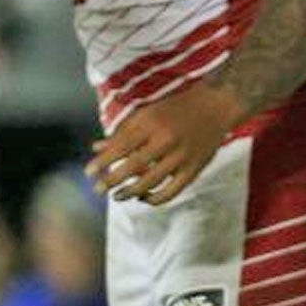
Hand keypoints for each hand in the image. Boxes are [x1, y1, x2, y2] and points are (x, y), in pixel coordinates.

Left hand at [87, 77, 240, 203]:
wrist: (216, 106)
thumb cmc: (176, 108)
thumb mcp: (147, 113)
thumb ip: (122, 132)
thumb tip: (95, 147)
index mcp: (151, 122)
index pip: (121, 146)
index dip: (103, 161)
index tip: (88, 172)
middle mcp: (166, 139)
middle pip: (133, 166)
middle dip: (112, 180)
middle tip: (97, 189)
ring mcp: (181, 156)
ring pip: (151, 182)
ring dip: (130, 192)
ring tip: (117, 196)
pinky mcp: (194, 169)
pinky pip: (172, 191)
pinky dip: (155, 199)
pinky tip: (143, 198)